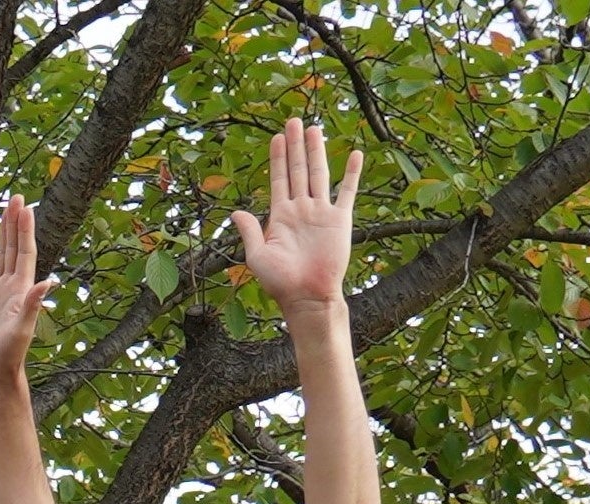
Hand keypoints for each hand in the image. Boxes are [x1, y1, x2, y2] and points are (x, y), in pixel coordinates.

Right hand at [0, 192, 53, 387]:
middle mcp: (12, 285)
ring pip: (2, 254)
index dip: (25, 230)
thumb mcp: (22, 328)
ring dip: (3, 233)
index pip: (25, 252)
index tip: (25, 207)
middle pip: (14, 246)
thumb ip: (33, 305)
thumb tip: (47, 282)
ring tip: (4, 211)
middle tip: (17, 197)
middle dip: (15, 222)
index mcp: (22, 289)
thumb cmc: (10, 353)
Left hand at [229, 118, 360, 313]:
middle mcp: (301, 209)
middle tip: (293, 120)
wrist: (307, 296)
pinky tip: (354, 154)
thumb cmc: (280, 282)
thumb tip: (236, 212)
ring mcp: (321, 212)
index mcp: (280, 216)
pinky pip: (348, 191)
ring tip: (314, 129)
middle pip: (298, 170)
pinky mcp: (340, 220)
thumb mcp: (256, 256)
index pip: (279, 179)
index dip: (277, 158)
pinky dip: (352, 173)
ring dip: (317, 151)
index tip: (276, 137)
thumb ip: (249, 231)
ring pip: (319, 174)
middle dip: (295, 146)